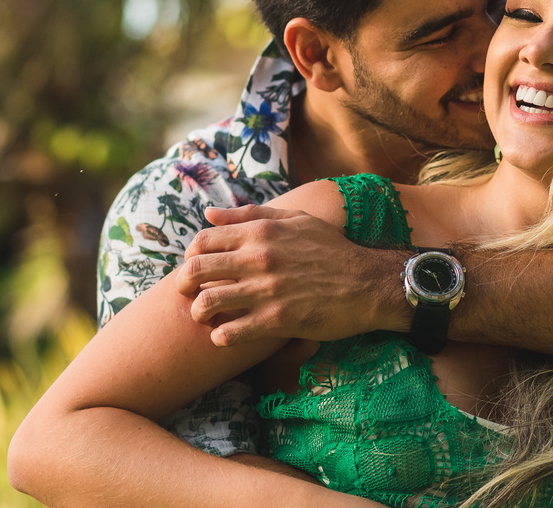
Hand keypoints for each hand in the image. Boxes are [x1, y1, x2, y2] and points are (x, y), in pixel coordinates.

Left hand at [174, 205, 406, 345]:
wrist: (367, 283)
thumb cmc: (331, 249)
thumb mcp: (295, 220)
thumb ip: (250, 215)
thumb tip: (209, 214)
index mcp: (260, 232)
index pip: (203, 240)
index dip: (191, 255)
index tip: (197, 267)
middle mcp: (259, 258)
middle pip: (196, 270)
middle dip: (184, 284)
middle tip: (189, 294)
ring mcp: (266, 291)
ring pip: (207, 304)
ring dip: (199, 313)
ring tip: (207, 317)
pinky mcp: (277, 321)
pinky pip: (231, 333)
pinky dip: (221, 337)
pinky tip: (225, 336)